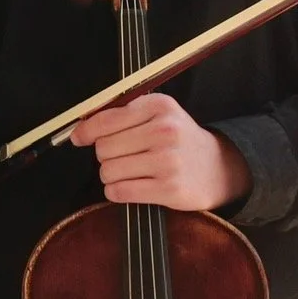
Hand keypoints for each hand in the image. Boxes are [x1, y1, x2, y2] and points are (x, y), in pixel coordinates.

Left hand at [69, 93, 251, 210]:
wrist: (218, 168)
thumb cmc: (179, 141)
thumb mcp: (158, 115)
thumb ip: (122, 116)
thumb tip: (79, 131)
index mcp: (159, 106)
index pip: (106, 119)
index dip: (86, 131)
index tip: (79, 138)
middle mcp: (165, 130)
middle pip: (103, 148)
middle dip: (106, 156)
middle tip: (124, 157)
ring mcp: (168, 161)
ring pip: (109, 171)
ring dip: (112, 176)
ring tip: (131, 173)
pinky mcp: (169, 189)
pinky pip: (120, 192)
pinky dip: (117, 192)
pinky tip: (131, 187)